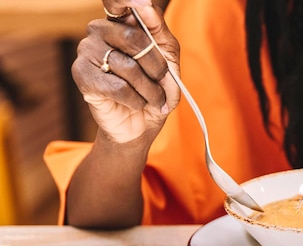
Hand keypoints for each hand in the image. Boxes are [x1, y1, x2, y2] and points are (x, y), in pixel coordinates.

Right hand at [72, 0, 180, 143]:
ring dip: (151, 90)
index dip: (128, 0)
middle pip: (135, 39)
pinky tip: (136, 104)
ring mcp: (86, 51)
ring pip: (129, 67)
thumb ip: (160, 31)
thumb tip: (145, 6)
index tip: (142, 3)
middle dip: (158, 68)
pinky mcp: (82, 76)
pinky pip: (119, 87)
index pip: (117, 0)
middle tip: (163, 84)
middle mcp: (99, 30)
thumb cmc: (154, 88)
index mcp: (121, 22)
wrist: (141, 125)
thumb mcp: (168, 58)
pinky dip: (136, 100)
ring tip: (153, 100)